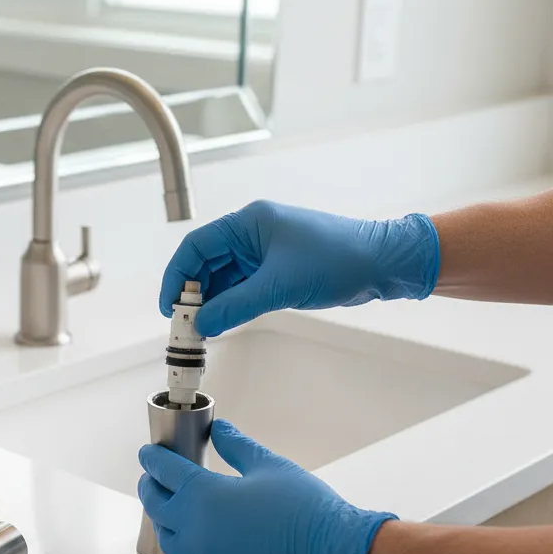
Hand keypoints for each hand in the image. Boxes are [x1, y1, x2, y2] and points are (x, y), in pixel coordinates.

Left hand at [137, 420, 394, 553]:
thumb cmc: (306, 509)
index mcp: (204, 496)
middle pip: (156, 506)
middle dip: (150, 488)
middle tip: (153, 478)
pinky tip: (207, 534)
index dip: (153, 459)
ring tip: (173, 507)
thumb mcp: (269, 466)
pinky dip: (193, 543)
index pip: (164, 472)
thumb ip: (237, 446)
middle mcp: (197, 530)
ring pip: (170, 538)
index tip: (149, 453)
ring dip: (166, 519)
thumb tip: (220, 429)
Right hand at [160, 200, 439, 335]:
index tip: (170, 306)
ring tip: (202, 330)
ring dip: (210, 303)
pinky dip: (229, 306)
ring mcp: (264, 254)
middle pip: (205, 264)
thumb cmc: (339, 258)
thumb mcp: (280, 285)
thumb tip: (203, 324)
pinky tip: (222, 322)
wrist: (382, 264)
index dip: (177, 276)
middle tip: (185, 324)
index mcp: (249, 223)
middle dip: (192, 294)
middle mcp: (252, 235)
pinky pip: (241, 289)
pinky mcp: (276, 272)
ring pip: (222, 280)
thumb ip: (236, 306)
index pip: (196, 247)